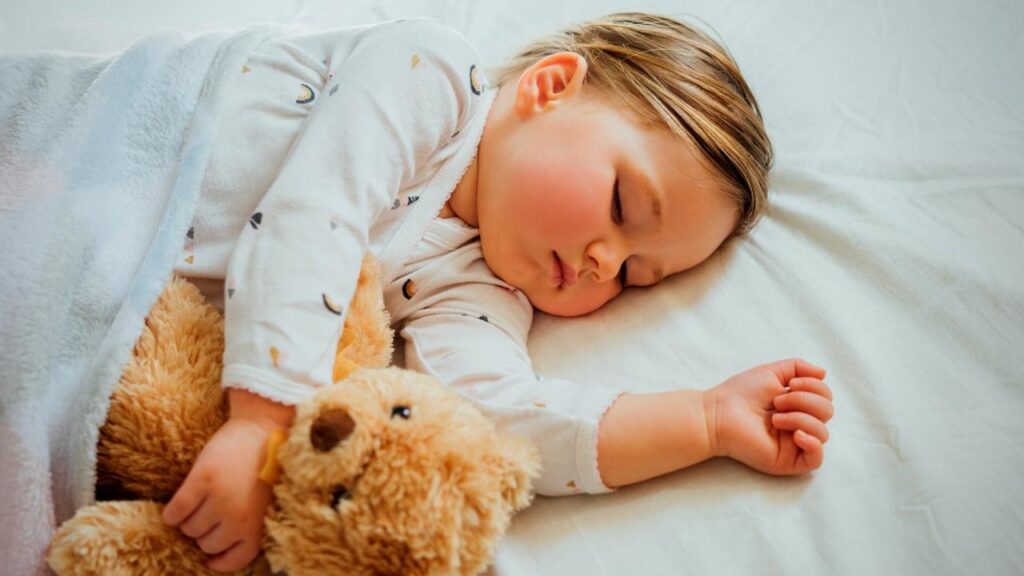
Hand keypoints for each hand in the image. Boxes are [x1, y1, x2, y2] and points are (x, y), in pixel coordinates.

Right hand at [162, 389, 293, 571]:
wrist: (262, 429)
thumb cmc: (264, 466)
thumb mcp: (263, 503)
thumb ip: (248, 525)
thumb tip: (219, 550)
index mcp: (257, 525)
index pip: (235, 560)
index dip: (220, 562)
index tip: (211, 559)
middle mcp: (238, 518)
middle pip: (206, 544)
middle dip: (205, 532)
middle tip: (208, 515)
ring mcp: (219, 500)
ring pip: (189, 528)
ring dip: (189, 520)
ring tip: (198, 504)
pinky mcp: (201, 481)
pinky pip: (176, 511)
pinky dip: (172, 513)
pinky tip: (176, 507)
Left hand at [705, 358, 832, 474]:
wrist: (719, 414)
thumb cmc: (741, 393)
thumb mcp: (772, 372)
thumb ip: (798, 367)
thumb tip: (824, 373)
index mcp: (798, 405)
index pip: (825, 397)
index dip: (814, 387)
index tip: (790, 384)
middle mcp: (799, 423)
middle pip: (827, 412)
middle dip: (804, 401)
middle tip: (777, 402)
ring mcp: (795, 444)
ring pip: (823, 433)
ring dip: (801, 418)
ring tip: (775, 418)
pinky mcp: (788, 461)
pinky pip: (817, 459)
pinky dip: (813, 444)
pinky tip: (796, 435)